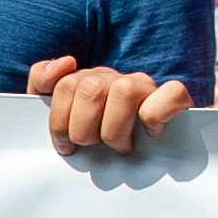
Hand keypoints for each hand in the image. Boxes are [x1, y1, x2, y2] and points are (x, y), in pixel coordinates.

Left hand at [30, 56, 190, 153]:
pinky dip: (156, 116)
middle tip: (94, 147)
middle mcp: (116, 79)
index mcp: (89, 80)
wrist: (154, 155)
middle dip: (84, 130)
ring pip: (124, 90)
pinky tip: (150, 133)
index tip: (66, 146)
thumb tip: (65, 62)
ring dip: (115, 130)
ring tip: (119, 146)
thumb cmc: (99, 140)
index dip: (59, 122)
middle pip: (89, 89)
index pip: (64, 85)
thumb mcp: (61, 114)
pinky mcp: (174, 99)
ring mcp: (146, 86)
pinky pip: (171, 92)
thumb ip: (43, 83)